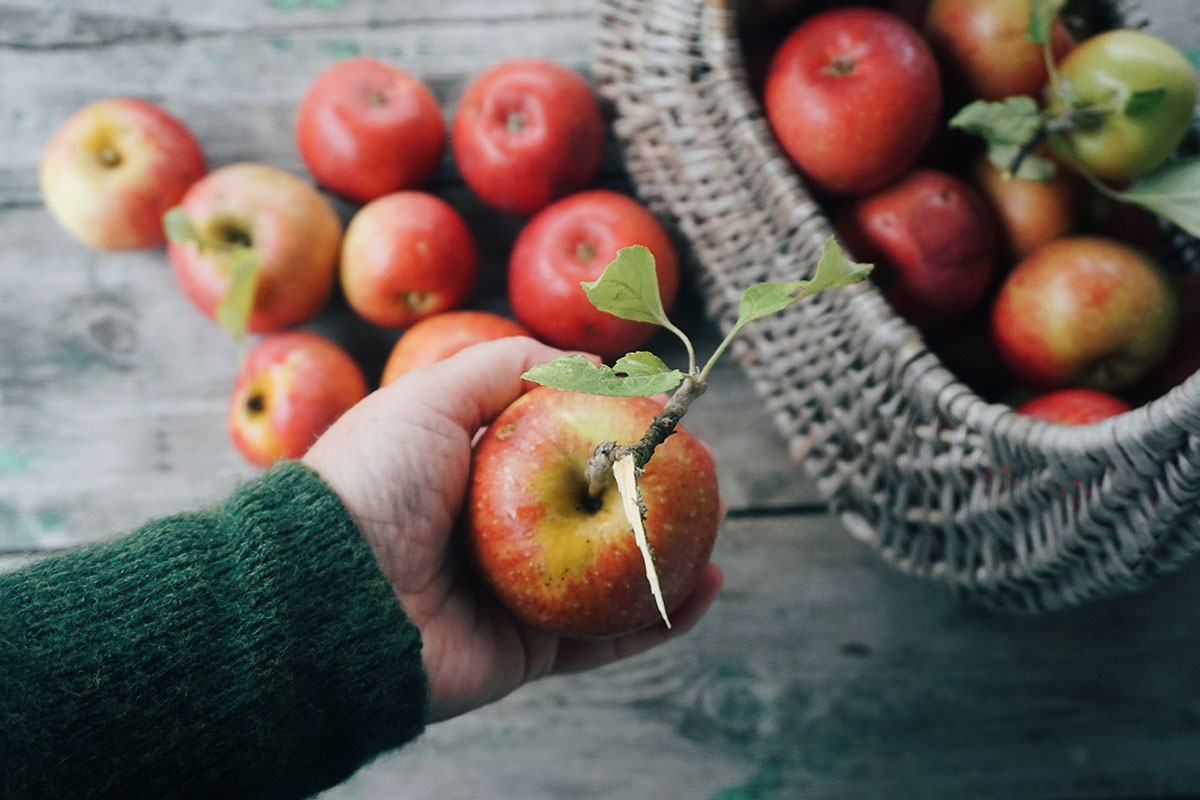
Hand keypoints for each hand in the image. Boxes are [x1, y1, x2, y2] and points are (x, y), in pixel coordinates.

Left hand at [303, 336, 722, 721]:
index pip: (555, 444)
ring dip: (666, 552)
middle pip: (590, 509)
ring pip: (608, 573)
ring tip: (714, 522)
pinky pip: (606, 638)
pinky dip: (660, 618)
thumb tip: (586, 364)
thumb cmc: (373, 483)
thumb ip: (503, 366)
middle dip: (646, 492)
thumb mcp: (431, 395)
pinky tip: (706, 584)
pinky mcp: (527, 650)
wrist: (329, 596)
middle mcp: (496, 533)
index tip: (659, 413)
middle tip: (699, 469)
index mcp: (469, 472)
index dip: (607, 428)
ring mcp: (514, 594)